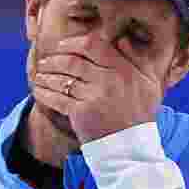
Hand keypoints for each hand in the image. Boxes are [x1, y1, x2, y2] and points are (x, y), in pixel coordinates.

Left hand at [30, 40, 162, 143]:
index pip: (93, 45)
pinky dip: (45, 93)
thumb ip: (139, 60)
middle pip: (72, 61)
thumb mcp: (150, 84)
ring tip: (39, 75)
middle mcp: (109, 80)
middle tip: (45, 61)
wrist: (132, 147)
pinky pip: (57, 98)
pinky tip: (38, 90)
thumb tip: (123, 40)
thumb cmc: (140, 115)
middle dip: (54, 59)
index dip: (73, 43)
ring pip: (63, 79)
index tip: (62, 45)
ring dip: (46, 75)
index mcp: (124, 69)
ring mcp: (94, 96)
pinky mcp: (82, 113)